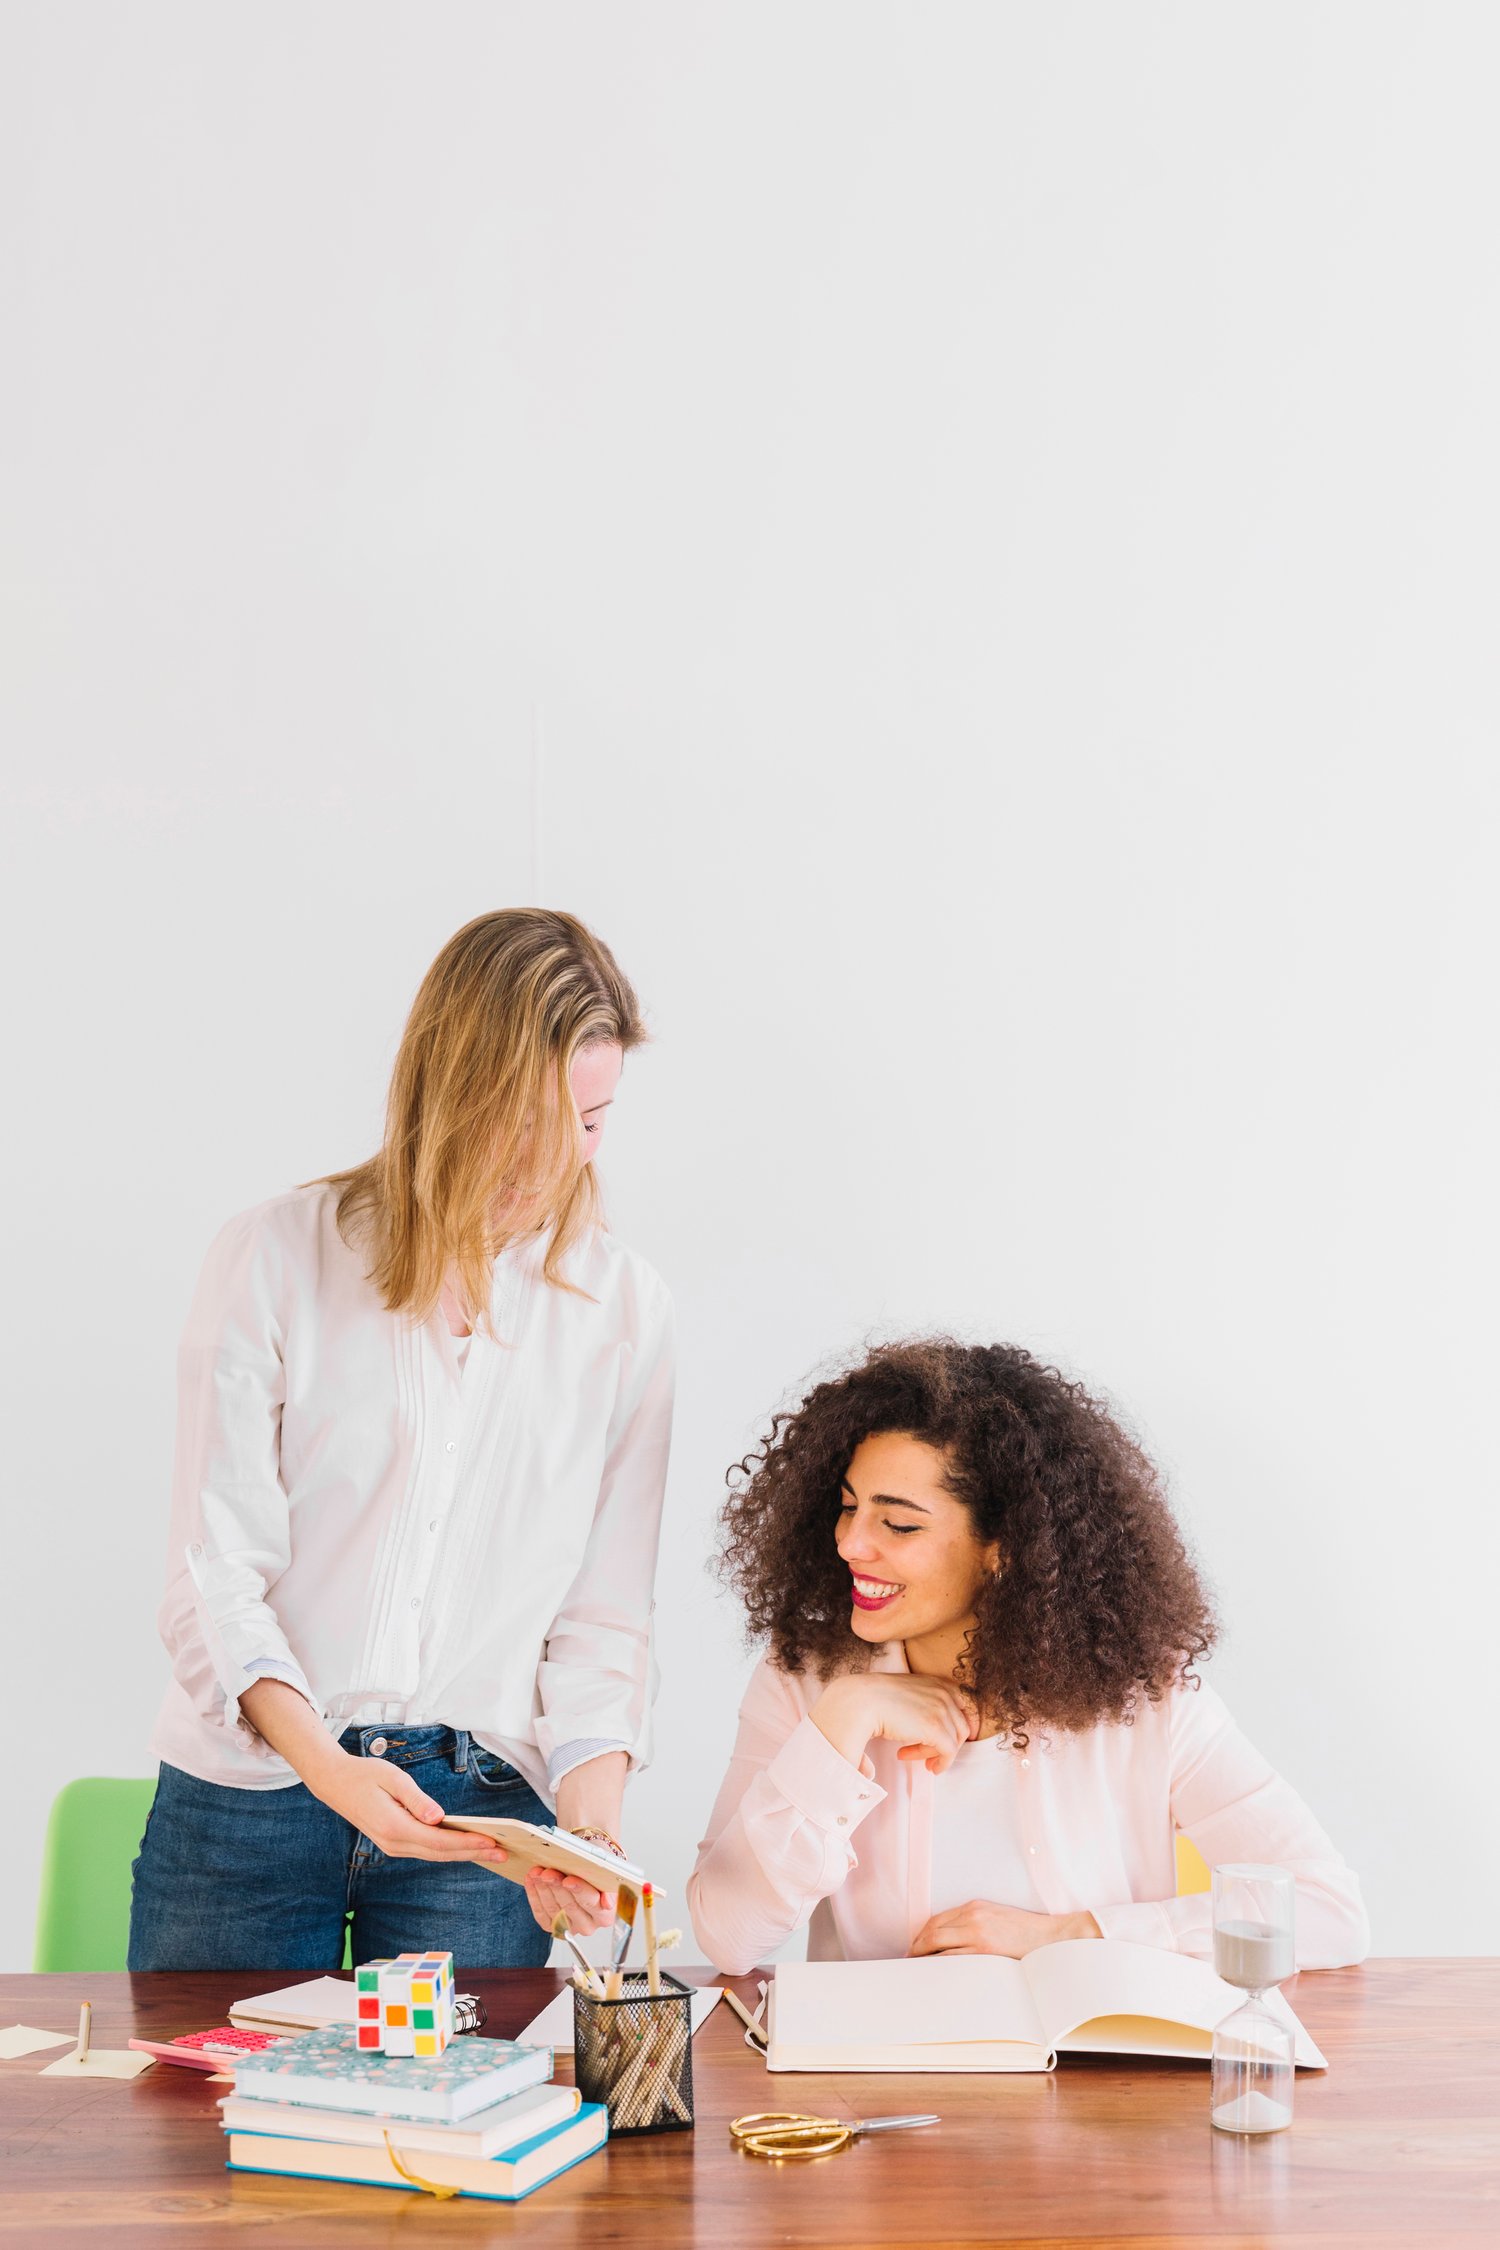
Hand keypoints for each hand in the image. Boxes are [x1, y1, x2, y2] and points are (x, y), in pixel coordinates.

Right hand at [315, 1750, 510, 1866]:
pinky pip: (425, 1849)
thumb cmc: (365, 1775)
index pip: (439, 1840)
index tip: (492, 1842)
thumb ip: (416, 1800)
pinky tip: (464, 1845)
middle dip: (473, 1853)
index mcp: (395, 1827)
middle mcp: (394, 1843)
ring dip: (462, 1853)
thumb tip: (439, 1818)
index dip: (467, 1842)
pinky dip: (447, 1849)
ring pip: (434, 1854)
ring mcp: (392, 1846)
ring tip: (491, 1851)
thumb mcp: (393, 1778)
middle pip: (440, 1853)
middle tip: (504, 1853)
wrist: (335, 1783)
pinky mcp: (393, 1842)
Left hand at [522, 1864, 616, 1937]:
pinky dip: (534, 1895)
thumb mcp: (609, 1870)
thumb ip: (610, 1886)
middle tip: (548, 1872)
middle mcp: (589, 1926)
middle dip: (557, 1886)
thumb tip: (608, 1903)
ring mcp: (570, 1928)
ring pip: (553, 1909)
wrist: (589, 1870)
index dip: (580, 1891)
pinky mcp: (553, 1926)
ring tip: (538, 1872)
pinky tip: (532, 1881)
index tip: (568, 1880)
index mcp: (606, 1915)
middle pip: (570, 1906)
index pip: (593, 1904)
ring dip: (543, 1889)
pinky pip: (541, 1914)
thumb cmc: (599, 1870)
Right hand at [811, 1672, 980, 1775]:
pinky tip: (913, 1760)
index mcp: (939, 1682)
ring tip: (911, 1755)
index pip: (966, 1706)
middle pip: (962, 1726)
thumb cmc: (875, 1699)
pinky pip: (948, 1752)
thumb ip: (922, 1706)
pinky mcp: (935, 1728)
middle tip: (925, 1755)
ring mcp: (942, 1709)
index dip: (961, 1726)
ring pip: (954, 1741)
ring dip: (933, 1752)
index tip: (949, 1741)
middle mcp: (945, 1692)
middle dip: (945, 1744)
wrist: (860, 1700)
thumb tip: (926, 1726)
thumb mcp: (906, 1696)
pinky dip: (937, 1762)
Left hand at [909, 1902, 1101, 1957]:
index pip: (936, 1920)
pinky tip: (937, 1974)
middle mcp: (972, 1918)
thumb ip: (972, 1920)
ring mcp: (978, 1936)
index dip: (921, 1935)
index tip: (914, 1946)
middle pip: (932, 1933)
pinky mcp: (985, 1952)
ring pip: (940, 1948)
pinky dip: (942, 1967)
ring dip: (926, 1960)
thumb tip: (946, 1937)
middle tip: (909, 1961)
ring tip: (919, 1971)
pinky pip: (955, 1960)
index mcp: (974, 1907)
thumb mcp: (995, 1915)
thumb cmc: (1023, 1929)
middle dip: (916, 1948)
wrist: (1050, 1937)